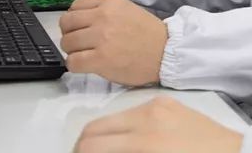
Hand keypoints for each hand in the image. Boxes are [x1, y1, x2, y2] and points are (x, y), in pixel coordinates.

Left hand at [60, 0, 167, 86]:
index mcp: (109, 2)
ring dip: (72, 51)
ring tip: (84, 55)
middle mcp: (103, 16)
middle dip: (69, 34)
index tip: (81, 29)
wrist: (165, 52)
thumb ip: (102, 10)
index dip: (74, 20)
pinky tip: (85, 65)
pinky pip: (73, 62)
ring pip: (67, 43)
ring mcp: (101, 38)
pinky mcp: (101, 59)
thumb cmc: (146, 33)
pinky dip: (74, 65)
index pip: (74, 7)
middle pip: (66, 24)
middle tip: (79, 44)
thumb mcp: (125, 9)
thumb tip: (77, 21)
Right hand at [74, 96, 242, 152]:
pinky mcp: (166, 102)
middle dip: (84, 147)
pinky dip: (122, 127)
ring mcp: (158, 106)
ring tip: (105, 151)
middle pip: (93, 130)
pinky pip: (133, 111)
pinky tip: (128, 141)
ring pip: (111, 119)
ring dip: (102, 137)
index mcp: (144, 141)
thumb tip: (96, 152)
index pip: (90, 144)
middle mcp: (148, 117)